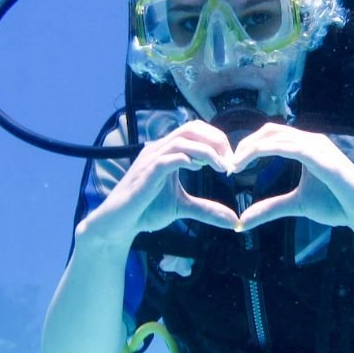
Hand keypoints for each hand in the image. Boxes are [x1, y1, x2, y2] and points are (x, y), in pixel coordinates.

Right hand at [82, 121, 239, 245]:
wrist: (119, 224)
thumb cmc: (146, 211)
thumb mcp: (183, 208)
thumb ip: (207, 210)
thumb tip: (234, 219)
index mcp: (167, 151)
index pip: (195, 130)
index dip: (217, 140)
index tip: (231, 160)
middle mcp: (159, 150)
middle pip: (191, 128)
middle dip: (216, 140)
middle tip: (230, 160)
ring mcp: (151, 160)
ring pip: (182, 141)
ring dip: (207, 151)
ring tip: (221, 167)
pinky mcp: (145, 174)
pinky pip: (167, 158)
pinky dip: (186, 159)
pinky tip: (198, 168)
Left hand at [229, 123, 353, 239]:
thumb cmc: (338, 206)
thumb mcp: (296, 205)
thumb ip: (270, 208)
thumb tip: (243, 220)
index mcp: (307, 147)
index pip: (271, 136)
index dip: (248, 147)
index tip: (230, 165)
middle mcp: (312, 141)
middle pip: (269, 131)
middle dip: (244, 145)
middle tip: (227, 164)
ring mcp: (319, 147)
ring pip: (276, 136)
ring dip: (250, 148)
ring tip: (233, 165)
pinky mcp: (324, 158)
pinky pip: (291, 147)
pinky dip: (267, 151)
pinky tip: (251, 161)